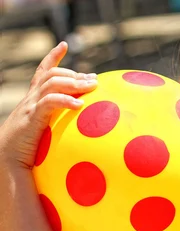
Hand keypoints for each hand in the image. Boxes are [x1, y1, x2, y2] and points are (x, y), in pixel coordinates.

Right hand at [0, 42, 97, 168]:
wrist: (6, 161)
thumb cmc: (28, 150)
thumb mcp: (44, 131)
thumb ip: (58, 123)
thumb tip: (80, 123)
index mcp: (33, 100)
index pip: (43, 71)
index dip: (52, 56)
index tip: (64, 44)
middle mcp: (31, 99)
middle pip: (53, 75)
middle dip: (75, 74)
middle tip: (94, 80)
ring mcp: (31, 106)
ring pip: (52, 83)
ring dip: (74, 82)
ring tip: (92, 87)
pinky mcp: (33, 118)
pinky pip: (50, 102)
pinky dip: (66, 100)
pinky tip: (80, 104)